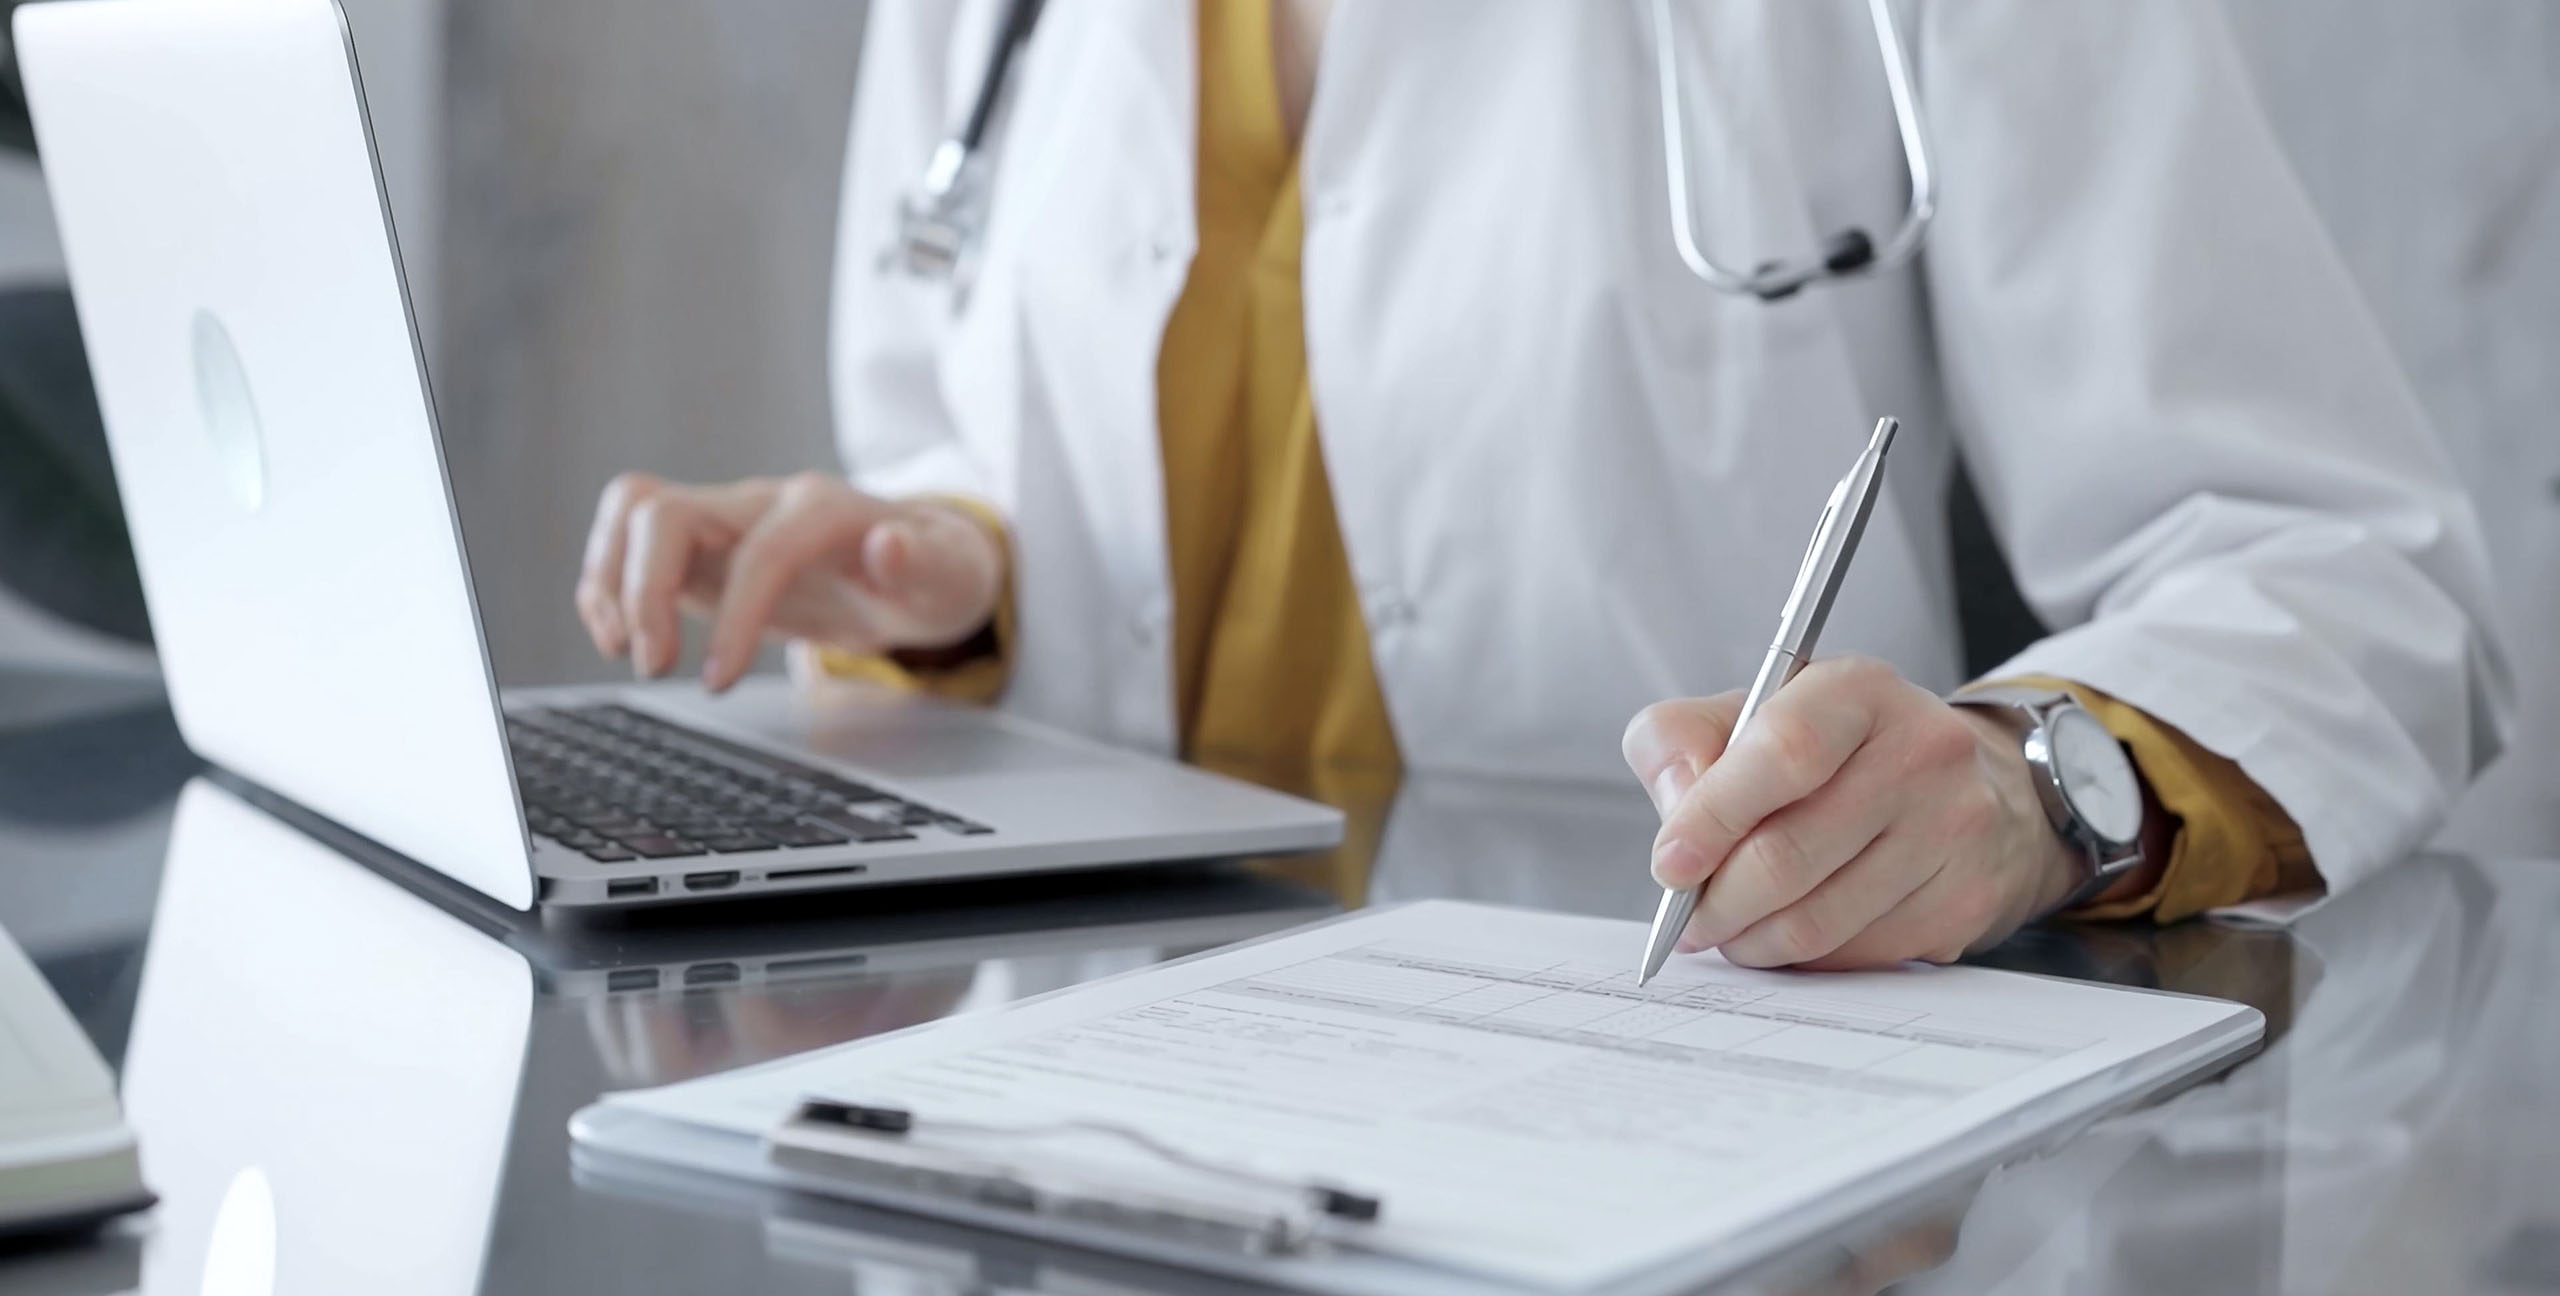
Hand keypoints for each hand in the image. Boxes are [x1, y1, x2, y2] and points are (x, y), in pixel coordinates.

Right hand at [574, 472, 1002, 691]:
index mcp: (822, 508)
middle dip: (645, 592)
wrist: (917, 562)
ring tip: (625, 649)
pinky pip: (629, 540)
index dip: (734, 615)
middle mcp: (761, 502)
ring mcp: (725, 519)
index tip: (718, 681)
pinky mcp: (701, 546)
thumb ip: (922, 563)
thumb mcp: (947, 576)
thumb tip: (891, 545)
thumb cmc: (931, 572)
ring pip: (634, 510)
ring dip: (610, 580)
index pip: (761, 550)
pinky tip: (623, 637)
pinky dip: (609, 585)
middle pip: (666, 511)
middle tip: (654, 666)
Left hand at [1622, 656, 2099, 969]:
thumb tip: (1675, 818)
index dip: (1713, 816)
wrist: (1958, 788)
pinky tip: (1788, 933)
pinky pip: (1854, 955)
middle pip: (1789, 854)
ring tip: (1727, 930)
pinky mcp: (1965, 900)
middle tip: (1687, 918)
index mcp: (1858, 691)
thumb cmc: (1831, 753)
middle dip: (1717, 901)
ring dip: (1750, 939)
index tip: (1669, 866)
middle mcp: (1922, 752)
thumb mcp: (1751, 714)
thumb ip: (1682, 742)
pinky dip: (1801, 958)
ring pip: (1817, 922)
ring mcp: (1953, 830)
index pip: (1783, 752)